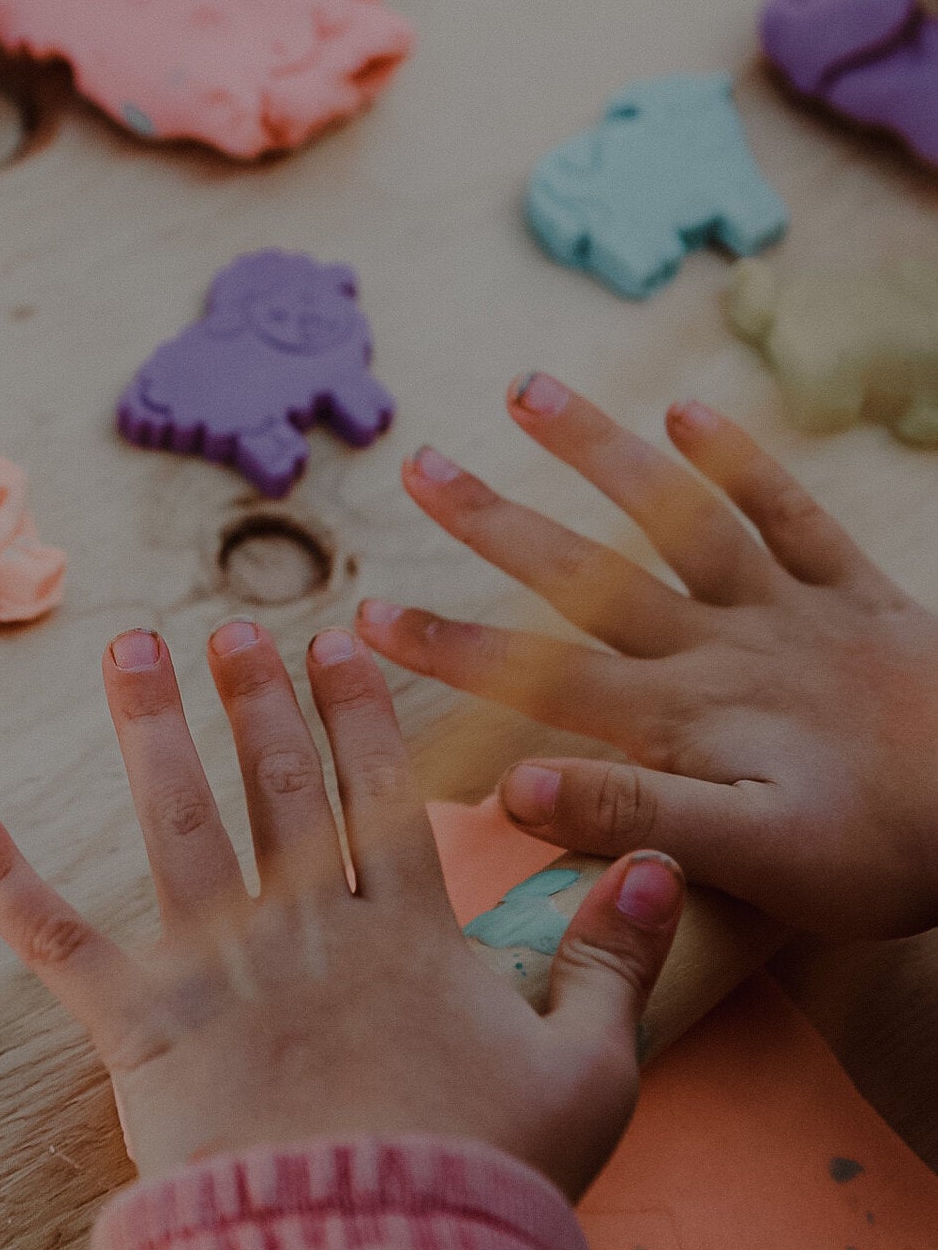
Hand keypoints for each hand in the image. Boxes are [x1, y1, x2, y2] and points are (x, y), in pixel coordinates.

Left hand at [0, 618, 682, 1197]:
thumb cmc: (490, 1184)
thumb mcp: (592, 1072)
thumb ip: (617, 958)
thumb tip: (657, 854)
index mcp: (408, 935)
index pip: (381, 793)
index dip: (358, 712)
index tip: (338, 637)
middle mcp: (308, 932)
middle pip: (277, 788)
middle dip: (255, 697)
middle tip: (230, 625)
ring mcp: (220, 975)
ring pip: (179, 826)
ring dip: (152, 730)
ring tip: (128, 647)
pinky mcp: (140, 1032)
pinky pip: (57, 941)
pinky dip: (0, 874)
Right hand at [357, 373, 937, 943]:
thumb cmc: (886, 854)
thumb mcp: (753, 860)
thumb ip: (633, 815)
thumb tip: (512, 785)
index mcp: (685, 718)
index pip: (541, 678)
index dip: (449, 649)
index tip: (365, 619)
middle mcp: (722, 645)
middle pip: (588, 576)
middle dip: (498, 524)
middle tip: (421, 467)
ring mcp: (789, 607)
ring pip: (676, 517)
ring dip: (600, 453)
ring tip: (528, 390)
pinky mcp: (857, 590)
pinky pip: (792, 510)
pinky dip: (740, 456)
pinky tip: (687, 408)